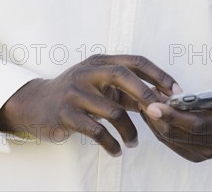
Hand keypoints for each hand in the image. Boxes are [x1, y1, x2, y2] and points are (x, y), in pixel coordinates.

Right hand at [0, 54, 179, 155]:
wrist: (36, 104)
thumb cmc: (76, 94)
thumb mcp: (99, 85)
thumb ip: (125, 89)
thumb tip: (159, 99)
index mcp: (100, 62)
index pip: (135, 61)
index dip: (158, 75)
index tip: (176, 91)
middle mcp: (88, 72)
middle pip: (123, 75)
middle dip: (147, 95)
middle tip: (161, 114)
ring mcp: (75, 92)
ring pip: (112, 109)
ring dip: (129, 130)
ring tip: (134, 143)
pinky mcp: (66, 114)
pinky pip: (96, 131)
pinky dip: (110, 143)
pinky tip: (116, 151)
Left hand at [142, 74, 211, 161]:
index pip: (197, 124)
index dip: (174, 115)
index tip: (154, 103)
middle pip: (179, 133)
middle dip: (157, 116)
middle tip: (142, 95)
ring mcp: (206, 152)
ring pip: (171, 139)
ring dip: (155, 121)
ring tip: (145, 99)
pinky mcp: (197, 154)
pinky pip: (172, 143)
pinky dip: (159, 127)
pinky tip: (154, 110)